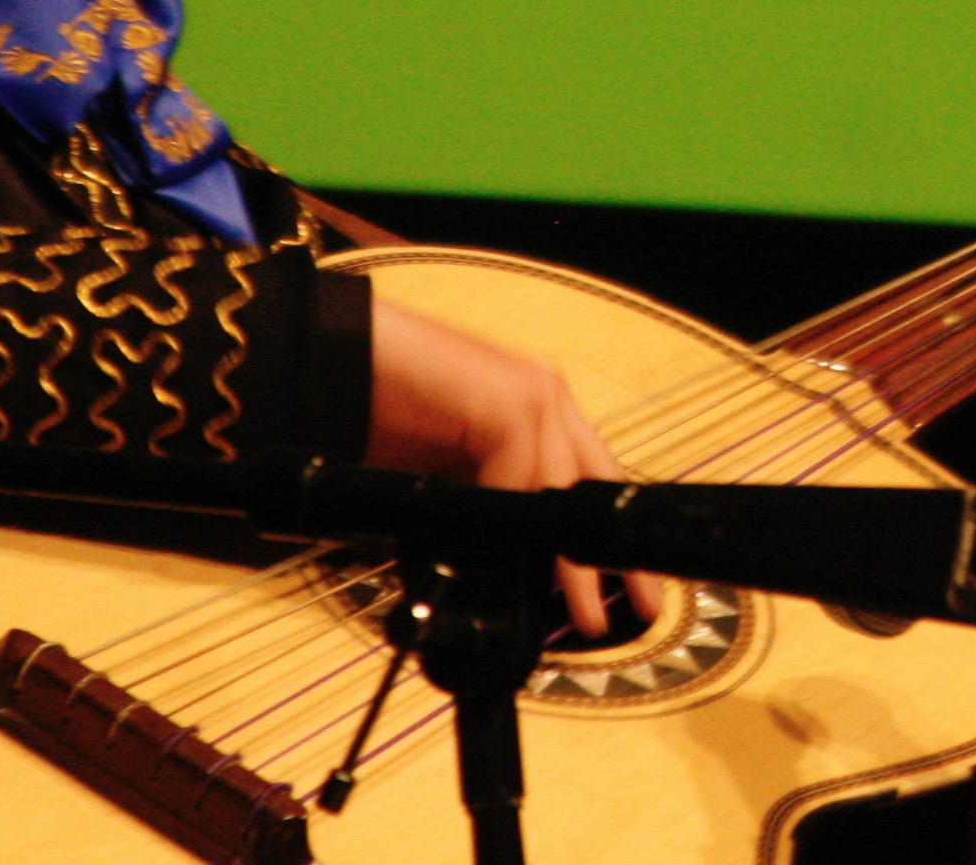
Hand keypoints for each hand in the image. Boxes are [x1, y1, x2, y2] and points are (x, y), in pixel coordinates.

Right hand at [365, 296, 660, 636]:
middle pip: (599, 488)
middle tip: (638, 609)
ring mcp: (531, 394)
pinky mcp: (505, 399)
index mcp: (539, 416)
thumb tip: (505, 579)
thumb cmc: (383, 415)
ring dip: (573, 559)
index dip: (609, 541)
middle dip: (618, 557)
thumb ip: (484, 516)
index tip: (629, 592)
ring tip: (583, 612)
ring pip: (568, 489)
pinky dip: (515, 522)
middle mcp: (546, 400)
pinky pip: (522, 472)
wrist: (336, 363)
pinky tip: (508, 562)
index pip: (592, 484)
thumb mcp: (448, 481)